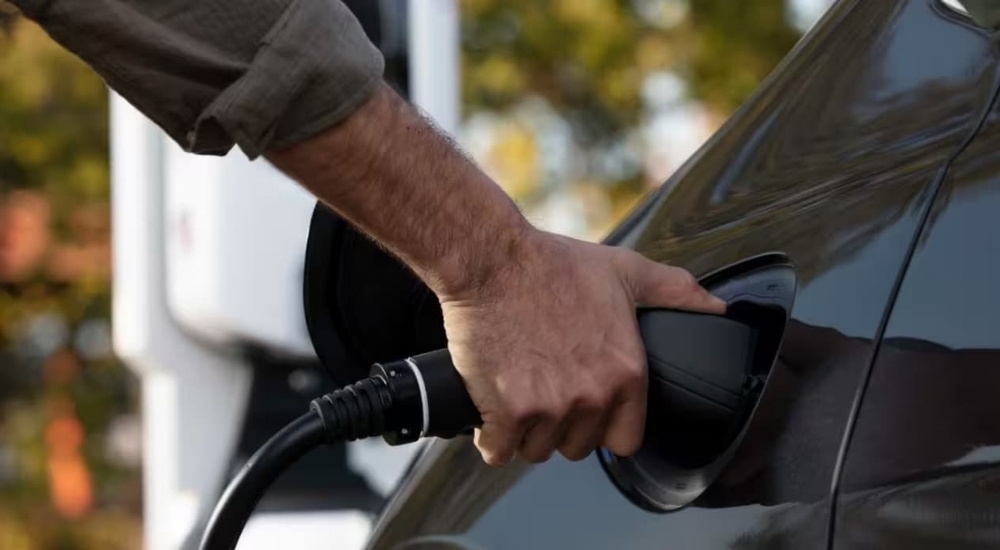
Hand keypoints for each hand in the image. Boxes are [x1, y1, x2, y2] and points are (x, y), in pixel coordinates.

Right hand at [438, 229, 725, 465]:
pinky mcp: (507, 412)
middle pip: (578, 447)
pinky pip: (498, 451)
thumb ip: (674, 293)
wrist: (491, 260)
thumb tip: (718, 309)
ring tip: (518, 393)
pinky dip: (492, 437)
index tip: (586, 406)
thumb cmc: (553, 264)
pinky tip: (492, 411)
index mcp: (626, 372)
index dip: (604, 425)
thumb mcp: (624, 271)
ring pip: (538, 450)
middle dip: (562, 426)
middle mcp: (593, 396)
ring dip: (525, 431)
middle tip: (545, 389)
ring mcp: (550, 407)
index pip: (625, 439)